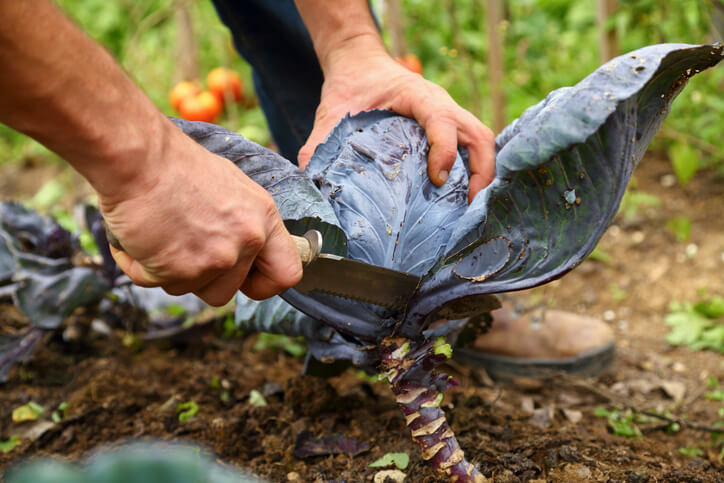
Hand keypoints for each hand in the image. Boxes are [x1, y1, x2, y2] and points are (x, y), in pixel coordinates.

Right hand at [99, 124, 302, 305]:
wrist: (139, 157)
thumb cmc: (177, 165)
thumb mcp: (231, 187)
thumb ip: (244, 223)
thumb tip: (245, 247)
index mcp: (264, 218)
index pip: (287, 273)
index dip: (263, 283)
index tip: (245, 280)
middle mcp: (247, 241)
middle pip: (227, 291)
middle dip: (201, 277)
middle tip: (181, 245)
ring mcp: (216, 258)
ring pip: (191, 290)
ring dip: (171, 272)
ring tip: (159, 235)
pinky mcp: (180, 270)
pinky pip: (156, 283)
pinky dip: (139, 266)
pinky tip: (137, 237)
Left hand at [298, 50, 494, 200]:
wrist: (360, 67)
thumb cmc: (351, 88)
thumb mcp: (331, 112)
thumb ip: (319, 142)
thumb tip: (310, 177)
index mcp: (416, 95)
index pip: (441, 118)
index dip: (445, 149)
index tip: (437, 178)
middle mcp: (440, 103)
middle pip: (478, 133)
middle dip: (480, 170)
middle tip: (468, 205)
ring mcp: (450, 115)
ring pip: (482, 140)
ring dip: (483, 173)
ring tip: (472, 207)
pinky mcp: (449, 127)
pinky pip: (474, 146)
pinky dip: (477, 170)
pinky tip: (464, 197)